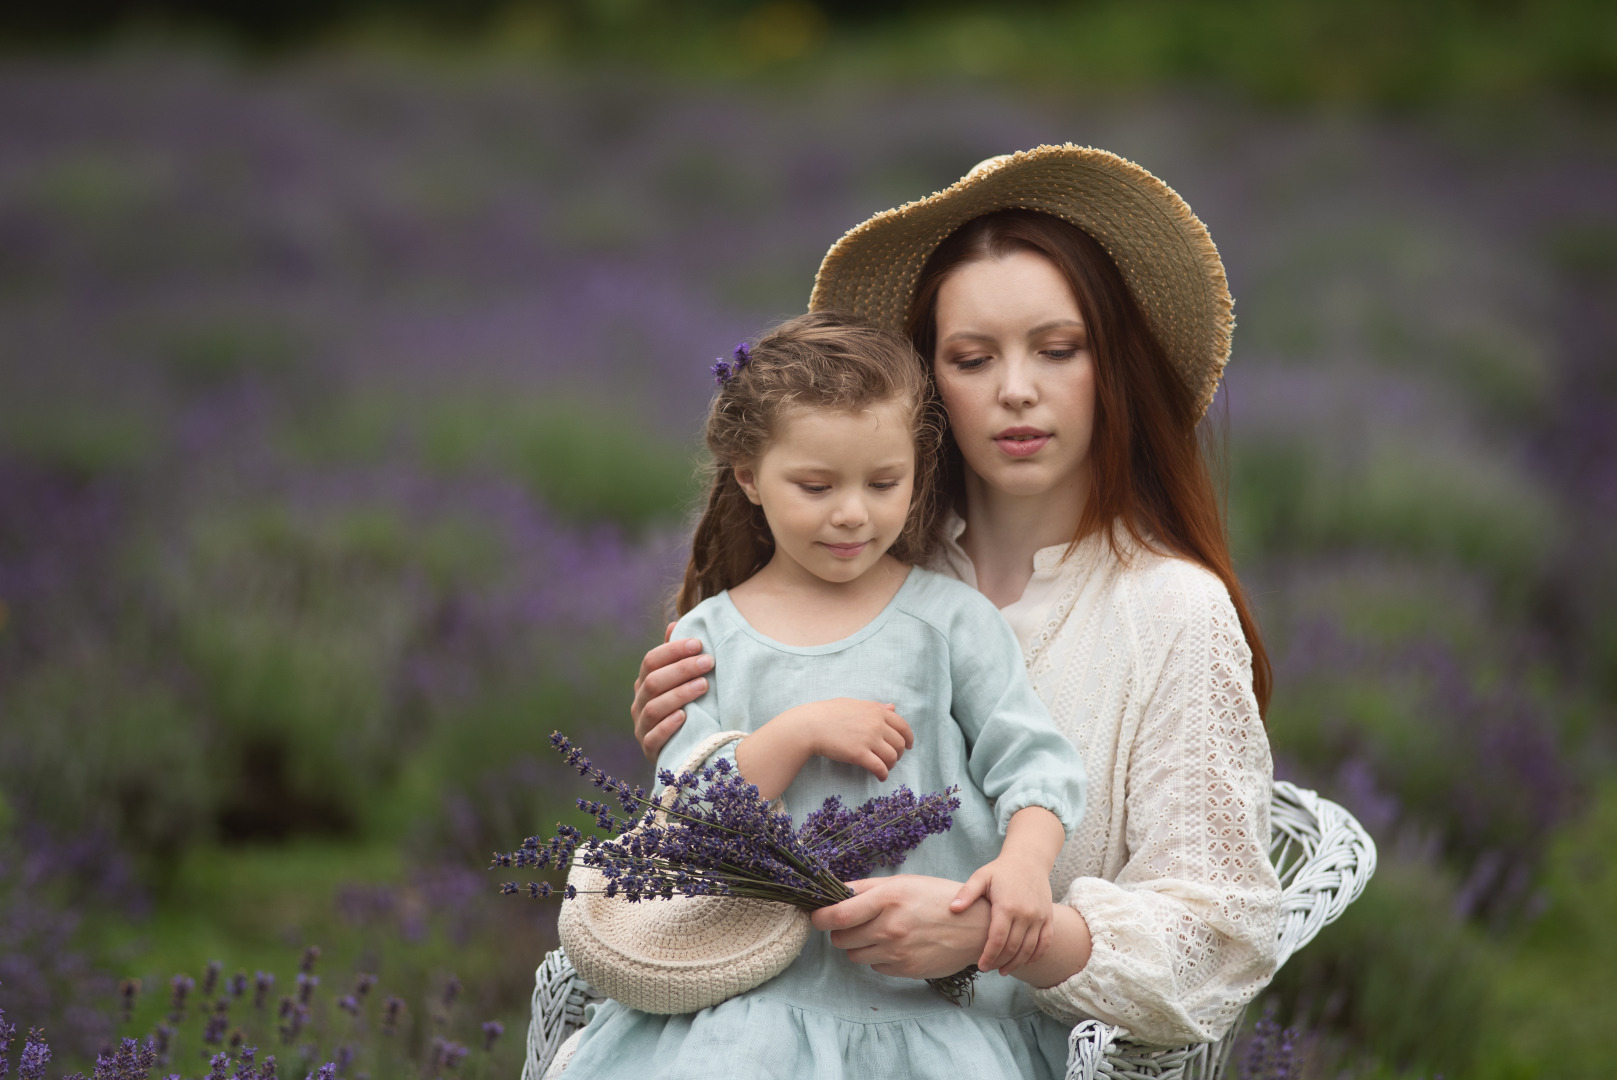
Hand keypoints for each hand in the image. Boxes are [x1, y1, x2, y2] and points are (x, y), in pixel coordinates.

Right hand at [630, 623, 713, 760]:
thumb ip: (677, 656)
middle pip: (653, 681)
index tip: (698, 643)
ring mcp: (642, 727)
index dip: (673, 650)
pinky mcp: (649, 750)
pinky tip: (685, 716)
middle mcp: (639, 703)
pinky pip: (653, 738)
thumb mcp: (682, 681)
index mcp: (644, 682)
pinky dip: (668, 726)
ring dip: (679, 694)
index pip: (651, 660)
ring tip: (704, 686)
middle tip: (708, 662)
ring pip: (654, 708)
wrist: (685, 748)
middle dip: (681, 669)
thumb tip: (675, 624)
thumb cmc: (687, 705)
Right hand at [786, 698, 913, 780]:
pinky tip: (880, 777)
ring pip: (892, 757)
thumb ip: (875, 707)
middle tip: (892, 759)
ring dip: (891, 765)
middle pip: (900, 743)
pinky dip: (883, 775)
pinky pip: (880, 768)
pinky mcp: (859, 754)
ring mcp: (869, 739)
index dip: (909, 738)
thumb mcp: (855, 704)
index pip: (903, 726)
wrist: (811, 725)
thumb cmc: (829, 713)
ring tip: (884, 768)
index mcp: (876, 711)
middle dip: (899, 754)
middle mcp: (876, 724)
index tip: (908, 746)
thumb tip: (893, 707)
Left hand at [811, 876, 988, 979]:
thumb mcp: (903, 882)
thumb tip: (834, 891)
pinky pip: (875, 966)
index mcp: (887, 898)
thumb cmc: (937, 898)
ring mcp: (897, 951)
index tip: (815, 917)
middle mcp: (889, 926)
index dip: (819, 918)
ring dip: (858, 945)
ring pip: (854, 955)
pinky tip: (896, 945)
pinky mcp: (905, 969)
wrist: (975, 927)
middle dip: (839, 932)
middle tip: (851, 924)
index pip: (838, 915)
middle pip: (840, 938)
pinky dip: (878, 957)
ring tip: (877, 933)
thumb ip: (866, 888)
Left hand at [949, 855, 1053, 973]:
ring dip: (1016, 963)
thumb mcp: (981, 877)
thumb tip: (952, 909)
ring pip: (1029, 949)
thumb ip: (967, 893)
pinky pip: (1045, 942)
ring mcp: (1039, 916)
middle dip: (1000, 962)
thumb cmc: (1001, 870)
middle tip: (988, 969)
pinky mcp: (1049, 917)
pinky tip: (1024, 962)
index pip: (997, 940)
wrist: (1029, 860)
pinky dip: (1036, 956)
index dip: (988, 956)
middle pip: (1013, 948)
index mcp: (1007, 906)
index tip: (980, 966)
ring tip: (1003, 970)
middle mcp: (1026, 914)